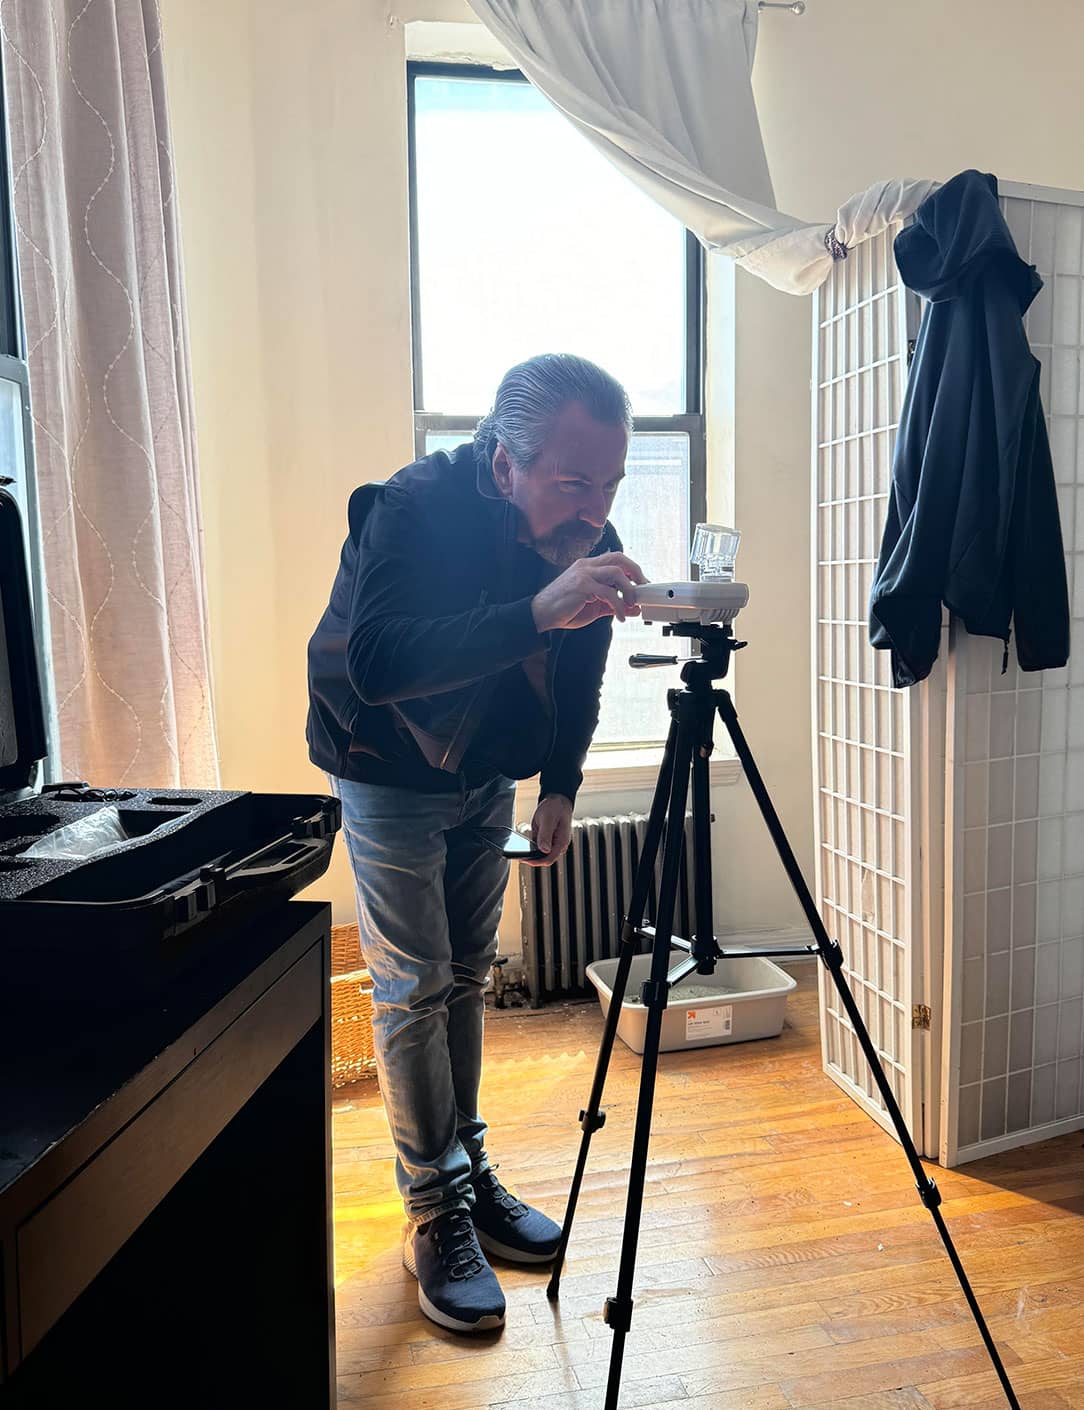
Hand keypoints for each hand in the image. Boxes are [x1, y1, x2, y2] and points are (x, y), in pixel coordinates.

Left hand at [527, 794, 573, 866]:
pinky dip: (531, 848)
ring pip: (540, 854)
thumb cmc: (556, 808)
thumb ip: (546, 835)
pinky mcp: (546, 840)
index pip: (549, 859)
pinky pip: (538, 847)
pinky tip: (524, 846)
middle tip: (520, 857)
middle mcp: (557, 845)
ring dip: (531, 854)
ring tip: (520, 853)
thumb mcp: (548, 820)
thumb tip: (544, 849)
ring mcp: (552, 843)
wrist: (556, 800)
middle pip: (544, 859)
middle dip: (532, 859)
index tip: (526, 860)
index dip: (536, 862)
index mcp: (561, 842)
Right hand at [531, 552, 646, 632]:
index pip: (617, 560)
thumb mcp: (594, 607)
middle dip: (636, 573)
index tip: (643, 586)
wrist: (541, 615)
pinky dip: (618, 606)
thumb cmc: (565, 609)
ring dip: (629, 590)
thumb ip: (613, 605)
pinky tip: (619, 616)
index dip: (633, 571)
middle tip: (643, 590)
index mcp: (589, 567)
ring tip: (631, 605)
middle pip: (620, 558)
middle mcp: (587, 566)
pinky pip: (608, 592)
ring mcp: (584, 574)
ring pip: (616, 572)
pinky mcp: (582, 586)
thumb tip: (633, 608)